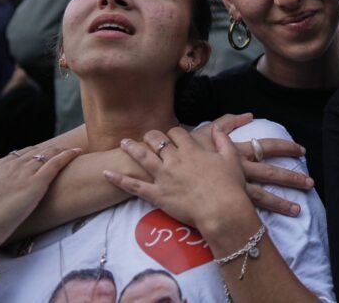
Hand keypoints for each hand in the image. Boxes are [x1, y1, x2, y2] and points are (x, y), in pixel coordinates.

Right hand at [0, 145, 81, 255]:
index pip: (17, 155)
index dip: (30, 154)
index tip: (40, 154)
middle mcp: (10, 167)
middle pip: (35, 153)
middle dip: (48, 150)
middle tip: (61, 150)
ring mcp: (24, 174)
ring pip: (47, 155)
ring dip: (61, 151)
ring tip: (73, 150)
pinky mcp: (36, 184)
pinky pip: (56, 164)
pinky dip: (67, 156)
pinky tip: (77, 152)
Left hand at [104, 127, 251, 232]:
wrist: (222, 210)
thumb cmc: (230, 185)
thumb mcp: (231, 158)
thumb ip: (223, 141)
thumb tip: (216, 129)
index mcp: (192, 150)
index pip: (177, 133)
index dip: (173, 132)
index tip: (172, 135)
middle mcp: (174, 160)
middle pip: (157, 141)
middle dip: (150, 136)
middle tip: (145, 136)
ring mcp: (163, 177)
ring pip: (142, 157)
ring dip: (132, 149)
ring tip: (123, 143)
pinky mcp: (157, 195)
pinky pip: (134, 186)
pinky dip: (118, 180)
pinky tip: (106, 173)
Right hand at [193, 115, 312, 216]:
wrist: (163, 168)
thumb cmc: (184, 150)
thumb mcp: (205, 133)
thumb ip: (226, 123)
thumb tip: (247, 115)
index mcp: (237, 152)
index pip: (268, 146)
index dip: (286, 148)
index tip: (302, 151)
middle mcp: (238, 170)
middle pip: (271, 174)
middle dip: (291, 178)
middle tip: (310, 184)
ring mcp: (231, 189)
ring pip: (261, 197)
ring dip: (280, 204)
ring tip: (298, 210)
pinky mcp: (221, 203)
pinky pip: (244, 212)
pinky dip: (255, 218)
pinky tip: (264, 225)